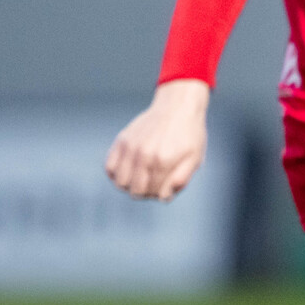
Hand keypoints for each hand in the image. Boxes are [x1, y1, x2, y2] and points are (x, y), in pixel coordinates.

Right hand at [105, 78, 210, 200]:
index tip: (165, 188)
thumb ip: (181, 179)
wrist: (177, 107)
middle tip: (154, 184)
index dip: (160, 195)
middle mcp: (144, 155)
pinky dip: (116, 175)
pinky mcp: (122, 141)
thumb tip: (164, 197)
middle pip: (135, 191)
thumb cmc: (189, 134)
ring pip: (120, 182)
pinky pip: (109, 167)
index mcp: (163, 161)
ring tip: (141, 178)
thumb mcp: (195, 157)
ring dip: (130, 186)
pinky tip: (129, 171)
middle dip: (146, 193)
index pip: (154, 193)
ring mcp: (130, 147)